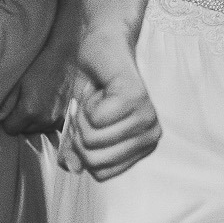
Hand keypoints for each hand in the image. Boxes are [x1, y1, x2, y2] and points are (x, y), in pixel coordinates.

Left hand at [0, 46, 71, 137]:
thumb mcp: (16, 83)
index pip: (11, 129)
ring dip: (35, 121)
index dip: (8, 119)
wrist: (62, 57)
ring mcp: (57, 120)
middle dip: (22, 120)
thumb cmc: (36, 67)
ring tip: (37, 102)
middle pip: (25, 131)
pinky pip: (51, 127)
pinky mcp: (65, 117)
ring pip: (38, 129)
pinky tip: (47, 106)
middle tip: (25, 101)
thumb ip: (4, 105)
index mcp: (29, 112)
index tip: (12, 107)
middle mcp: (44, 120)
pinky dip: (47, 120)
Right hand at [68, 28, 159, 180]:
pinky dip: (88, 101)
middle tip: (91, 108)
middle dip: (80, 133)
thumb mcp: (81, 124)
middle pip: (95, 161)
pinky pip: (97, 118)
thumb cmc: (92, 86)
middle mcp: (150, 136)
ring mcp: (146, 118)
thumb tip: (73, 168)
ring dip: (83, 115)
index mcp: (142, 147)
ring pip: (93, 140)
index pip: (101, 174)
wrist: (100, 48)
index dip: (83, 150)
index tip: (90, 123)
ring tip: (97, 97)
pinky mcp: (136, 99)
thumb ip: (77, 149)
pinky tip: (101, 87)